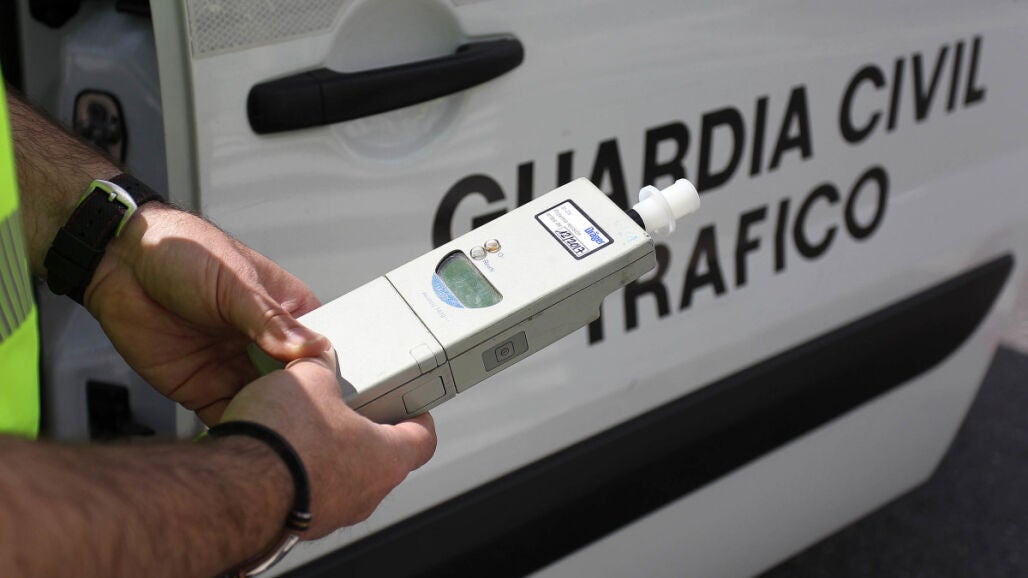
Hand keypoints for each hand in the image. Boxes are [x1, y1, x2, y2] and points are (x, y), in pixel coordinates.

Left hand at [84, 203, 327, 423]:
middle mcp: (263, 343)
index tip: (328, 394)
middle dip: (298, 404)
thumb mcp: (234, 282)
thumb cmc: (183, 251)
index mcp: (284, 311)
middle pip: (294, 384)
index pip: (318, 349)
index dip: (324, 373)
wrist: (119, 262)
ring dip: (269, 419)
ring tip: (277, 435)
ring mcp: (234, 368)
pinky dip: (237, 429)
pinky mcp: (202, 389)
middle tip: (301, 422)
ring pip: (264, 406)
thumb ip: (270, 320)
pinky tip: (245, 435)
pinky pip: (228, 416)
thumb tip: (311, 348)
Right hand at [220, 348, 436, 536]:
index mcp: (387, 459)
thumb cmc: (285, 439)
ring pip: (342, 480)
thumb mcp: (309, 380)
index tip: (411, 404)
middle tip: (348, 405)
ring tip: (303, 426)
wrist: (233, 490)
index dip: (418, 417)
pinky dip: (297, 475)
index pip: (423, 439)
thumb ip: (320, 365)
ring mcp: (331, 514)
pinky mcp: (295, 526)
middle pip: (381, 460)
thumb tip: (317, 357)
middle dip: (365, 431)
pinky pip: (306, 495)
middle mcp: (366, 495)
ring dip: (328, 456)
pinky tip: (274, 454)